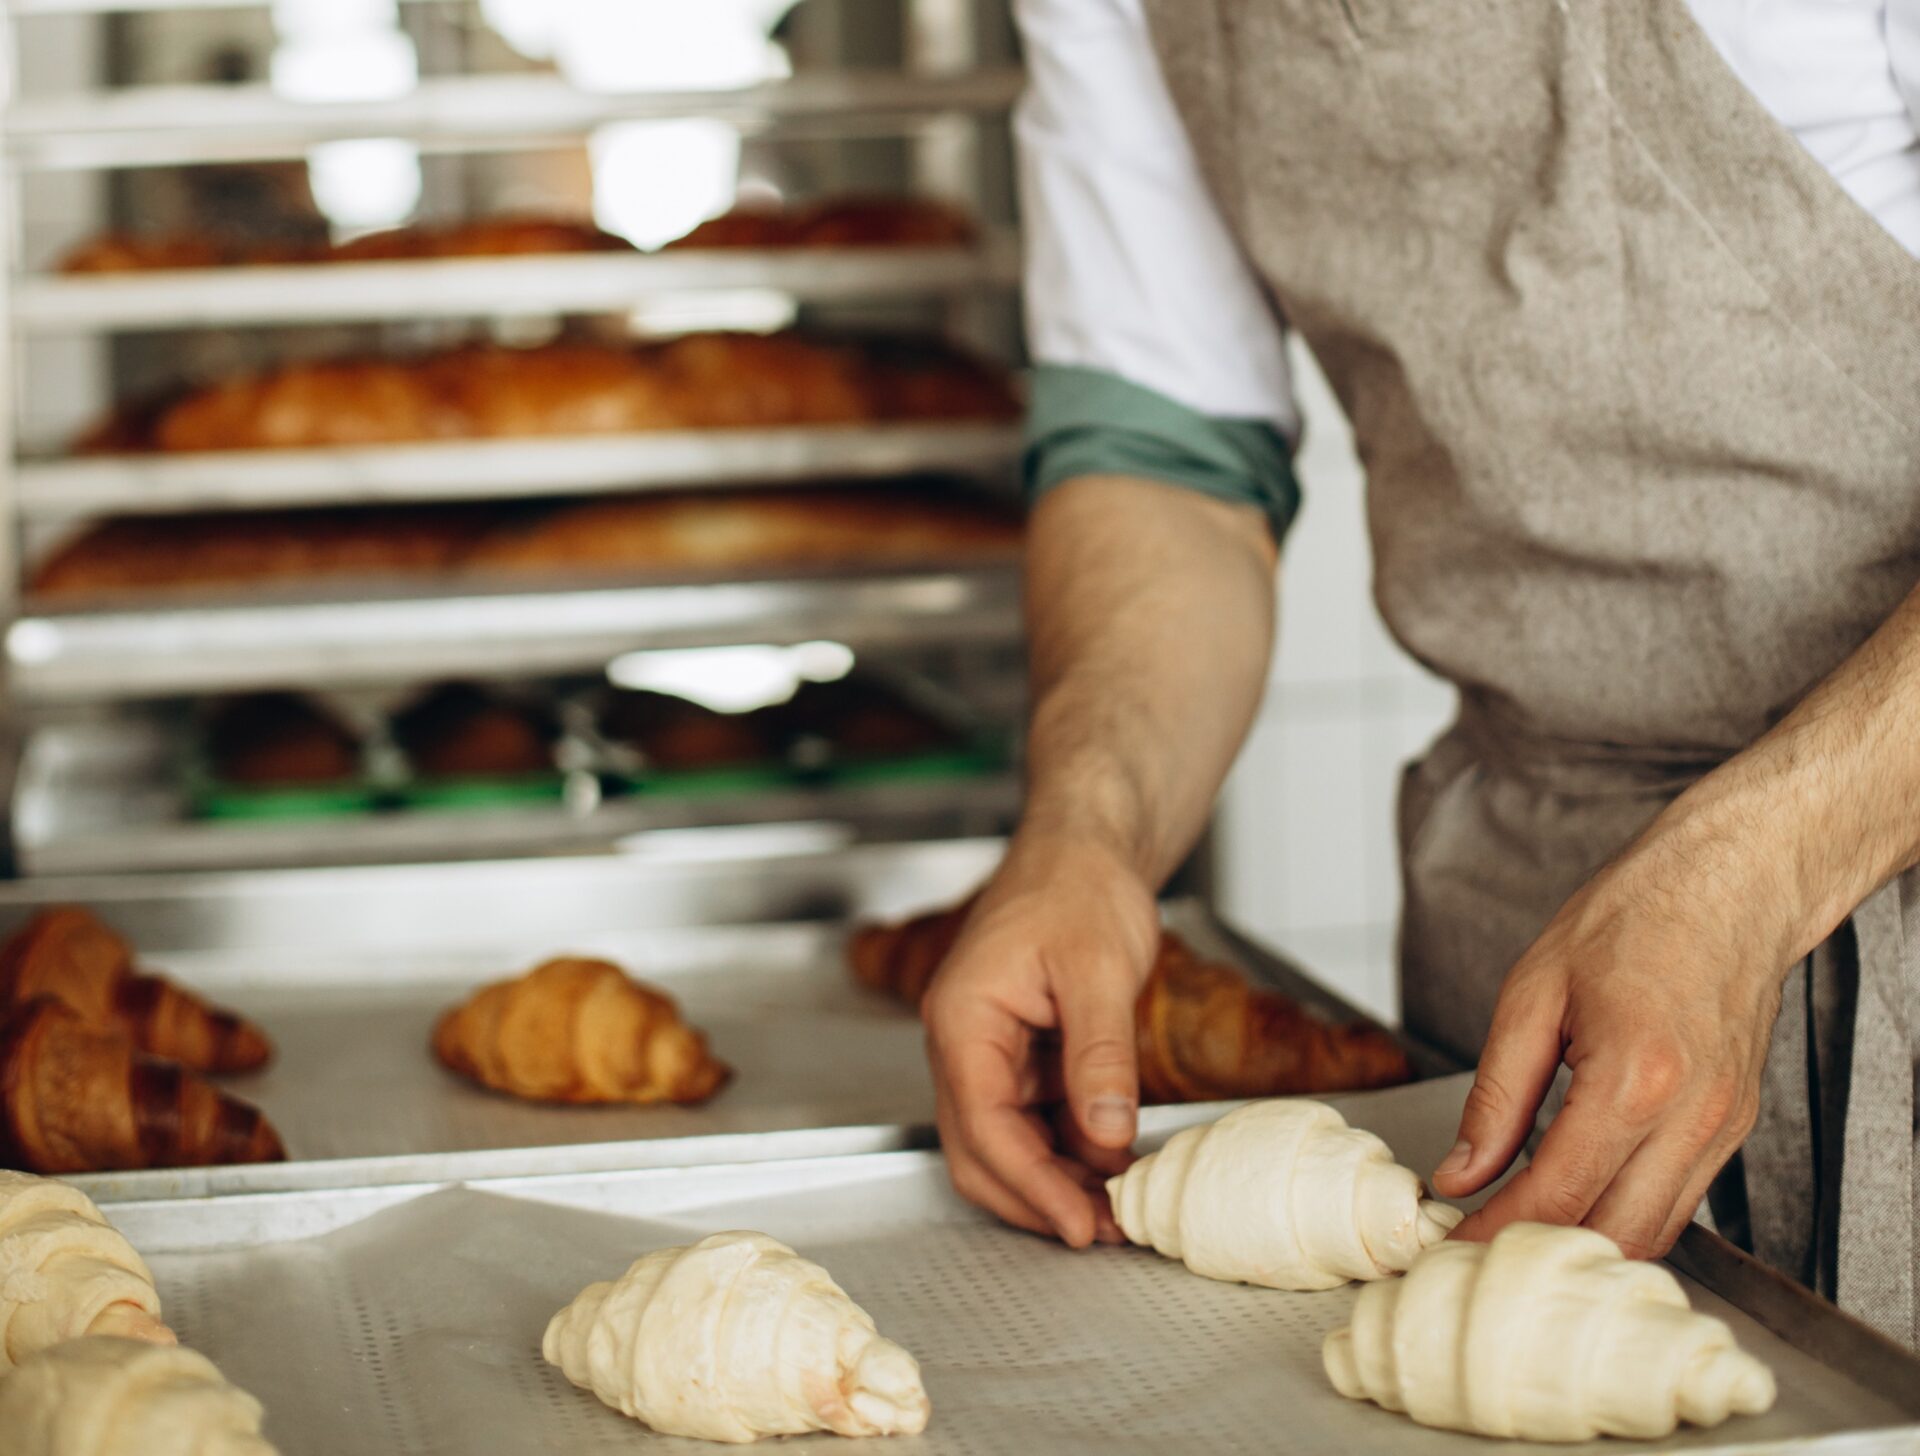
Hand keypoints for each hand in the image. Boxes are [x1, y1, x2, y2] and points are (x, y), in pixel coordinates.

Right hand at [922, 834, 1161, 1246]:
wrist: (1084, 846)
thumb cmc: (1078, 886)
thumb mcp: (1098, 968)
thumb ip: (1099, 1054)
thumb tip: (1107, 1134)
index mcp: (963, 1020)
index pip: (984, 1127)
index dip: (1033, 1186)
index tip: (1081, 1225)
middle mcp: (963, 1042)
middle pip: (980, 1151)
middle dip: (1038, 1200)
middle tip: (1104, 1232)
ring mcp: (988, 1051)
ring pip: (1004, 1142)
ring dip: (1054, 1181)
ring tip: (1115, 1209)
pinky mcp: (1019, 1054)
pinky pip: (1031, 1119)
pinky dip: (1066, 1151)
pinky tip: (1110, 1167)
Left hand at [1432, 810, 1794, 1258]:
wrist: (1730, 886)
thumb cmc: (1634, 918)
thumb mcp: (1534, 992)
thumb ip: (1496, 1095)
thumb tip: (1461, 1173)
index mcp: (1636, 1080)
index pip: (1557, 1195)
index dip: (1495, 1232)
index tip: (1448, 1246)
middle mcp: (1692, 1117)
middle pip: (1611, 1234)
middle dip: (1538, 1253)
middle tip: (1473, 1249)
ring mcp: (1724, 1128)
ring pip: (1653, 1233)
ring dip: (1584, 1244)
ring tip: (1514, 1230)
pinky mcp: (1735, 1128)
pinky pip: (1678, 1202)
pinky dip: (1622, 1215)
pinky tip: (1574, 1201)